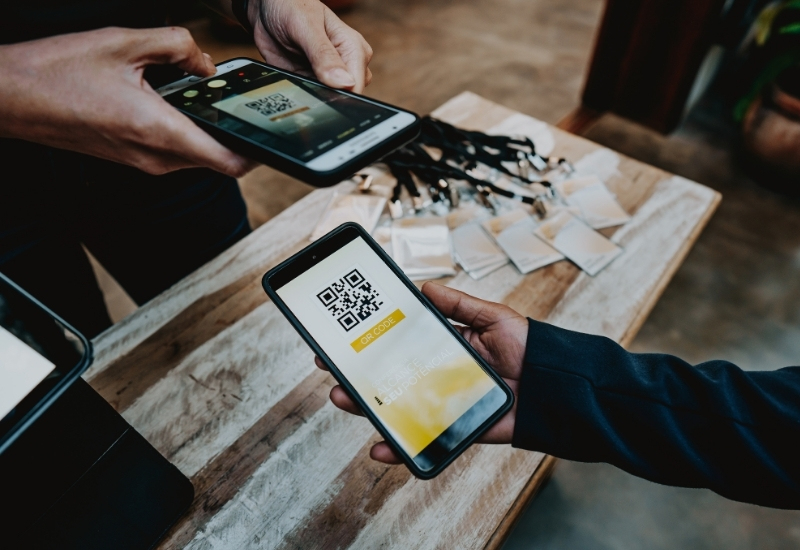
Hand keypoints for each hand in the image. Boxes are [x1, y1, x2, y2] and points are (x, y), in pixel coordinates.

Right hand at [0, 27, 254, 176]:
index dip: (257, 151)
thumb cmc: (56, 73)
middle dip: (229, 127)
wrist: (12, 97)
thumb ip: (176, 45)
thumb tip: (203, 61)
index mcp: (160, 132)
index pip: (230, 161)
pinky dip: (183, 127)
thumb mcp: (123, 42)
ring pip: (196, 152)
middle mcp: (156, 157)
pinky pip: (174, 149)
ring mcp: (144, 162)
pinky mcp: (133, 159)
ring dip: (204, 125)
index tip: (270, 135)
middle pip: (217, 155)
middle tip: (230, 97)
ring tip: (195, 90)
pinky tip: (168, 97)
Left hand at [248, 0, 372, 91]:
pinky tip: (293, 80)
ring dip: (314, 96)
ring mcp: (328, 74)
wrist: (267, 8)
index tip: (325, 96)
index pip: (357, 84)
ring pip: (329, 99)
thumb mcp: (306, 27)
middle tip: (307, 83)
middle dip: (329, 97)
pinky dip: (302, 93)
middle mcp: (345, 63)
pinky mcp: (311, 80)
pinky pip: (311, 97)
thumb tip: (344, 82)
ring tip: (297, 77)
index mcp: (353, 48)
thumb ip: (324, 54)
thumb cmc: (291, 5)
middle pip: (346, 96)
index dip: (343, 96)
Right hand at [315, 282, 528, 463]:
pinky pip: (423, 438)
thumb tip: (425, 288)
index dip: (372, 341)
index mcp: (446, 346)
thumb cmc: (530, 348)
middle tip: (330, 366)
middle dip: (358, 373)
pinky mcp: (455, 428)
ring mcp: (443, 402)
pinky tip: (380, 447)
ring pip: (397, 407)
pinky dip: (400, 447)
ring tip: (343, 397)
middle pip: (390, 376)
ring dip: (367, 407)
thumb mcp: (494, 317)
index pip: (400, 343)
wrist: (558, 388)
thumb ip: (460, 305)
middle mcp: (439, 374)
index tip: (344, 337)